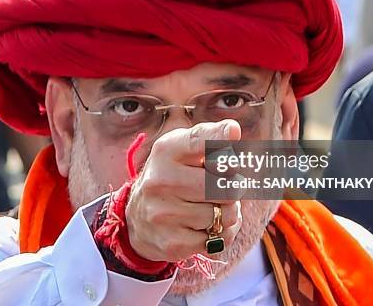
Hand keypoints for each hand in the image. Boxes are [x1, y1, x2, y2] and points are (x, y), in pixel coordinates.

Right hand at [126, 120, 241, 261]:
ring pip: (225, 215)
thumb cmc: (173, 177)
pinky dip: (221, 234)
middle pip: (225, 186)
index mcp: (165, 151)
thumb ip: (209, 139)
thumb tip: (233, 130)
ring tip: (211, 208)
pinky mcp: (173, 243)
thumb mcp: (183, 152)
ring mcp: (164, 213)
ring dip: (228, 213)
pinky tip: (205, 227)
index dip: (220, 137)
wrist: (138, 220)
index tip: (232, 133)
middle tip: (223, 187)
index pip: (199, 140)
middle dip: (234, 188)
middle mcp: (160, 180)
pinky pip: (220, 239)